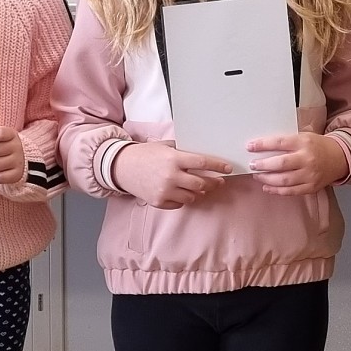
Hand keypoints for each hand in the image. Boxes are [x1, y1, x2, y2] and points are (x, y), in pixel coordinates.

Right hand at [112, 140, 231, 209]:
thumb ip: (182, 151)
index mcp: (173, 159)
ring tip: (200, 187)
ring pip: (193, 196)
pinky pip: (180, 204)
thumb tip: (203, 155)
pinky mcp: (160, 202)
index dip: (218, 166)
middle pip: (202, 184)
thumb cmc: (144, 154)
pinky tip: (182, 192)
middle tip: (219, 181)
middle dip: (214, 183)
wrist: (122, 167)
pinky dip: (184, 198)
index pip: (203, 163)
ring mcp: (165, 191)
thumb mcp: (164, 146)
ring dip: (199, 192)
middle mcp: (171, 176)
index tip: (228, 168)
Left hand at [247, 131, 345, 195]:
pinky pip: (291, 191)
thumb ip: (287, 142)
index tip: (250, 147)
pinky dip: (276, 190)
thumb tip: (262, 148)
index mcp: (304, 142)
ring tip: (257, 176)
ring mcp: (310, 175)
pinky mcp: (311, 187)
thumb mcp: (304, 136)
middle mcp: (307, 159)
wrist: (339, 158)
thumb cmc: (317, 146)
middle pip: (281, 164)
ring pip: (284, 180)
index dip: (263, 145)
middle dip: (263, 165)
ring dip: (267, 179)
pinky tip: (267, 187)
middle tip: (252, 165)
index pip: (280, 143)